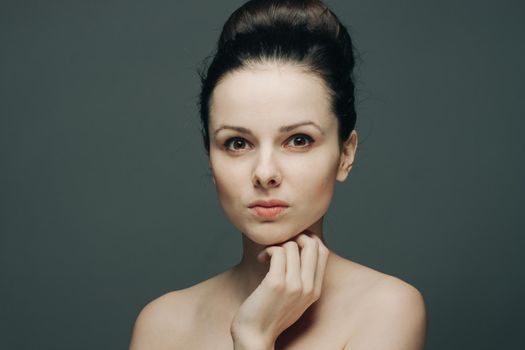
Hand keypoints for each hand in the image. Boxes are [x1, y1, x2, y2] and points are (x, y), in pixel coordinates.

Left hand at [230, 232, 329, 348]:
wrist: (254, 337)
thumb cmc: (269, 315)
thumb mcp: (294, 298)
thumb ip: (301, 279)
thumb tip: (298, 251)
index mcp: (315, 290)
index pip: (323, 251)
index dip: (308, 239)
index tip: (292, 243)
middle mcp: (308, 287)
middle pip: (312, 244)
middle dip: (295, 236)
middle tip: (280, 245)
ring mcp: (294, 285)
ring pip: (292, 245)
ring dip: (276, 245)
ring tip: (267, 256)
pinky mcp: (277, 283)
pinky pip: (278, 252)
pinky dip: (268, 250)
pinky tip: (261, 259)